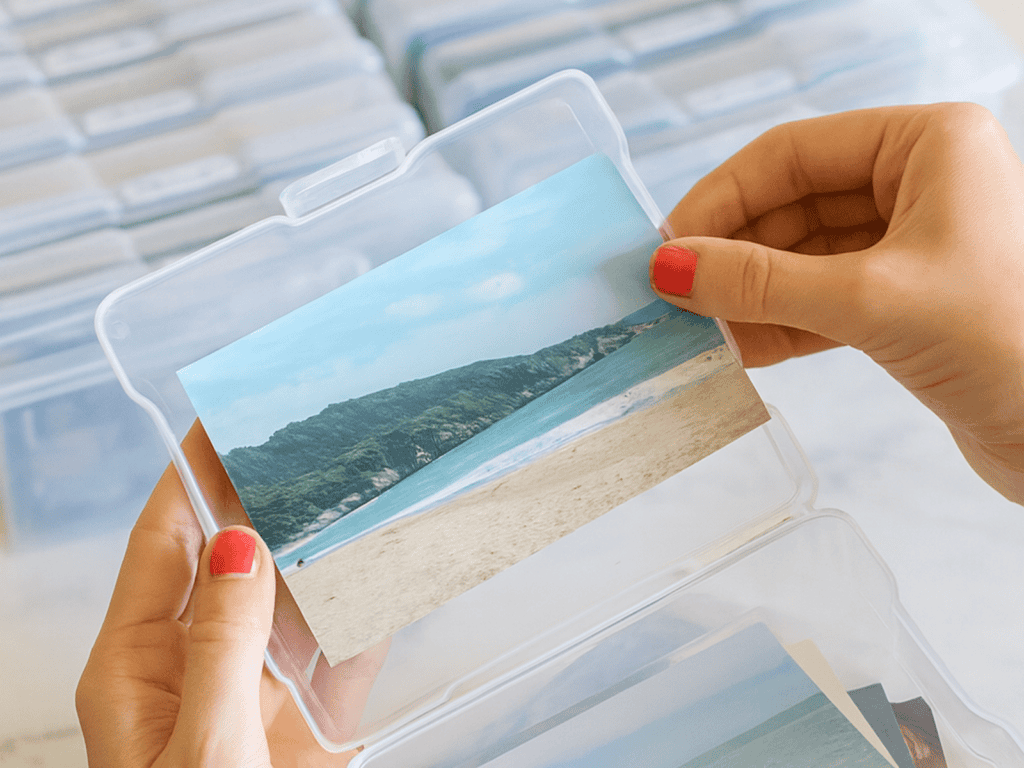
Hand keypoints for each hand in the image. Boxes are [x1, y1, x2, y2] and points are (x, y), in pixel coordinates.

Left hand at [77, 422, 384, 766]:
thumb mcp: (203, 745)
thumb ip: (223, 644)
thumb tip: (238, 544)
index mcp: (140, 666)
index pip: (165, 543)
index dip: (190, 476)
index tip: (220, 417)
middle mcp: (197, 663)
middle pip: (233, 558)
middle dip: (268, 498)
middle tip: (309, 437)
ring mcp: (257, 689)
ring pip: (294, 596)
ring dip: (329, 550)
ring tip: (367, 490)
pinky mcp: (312, 716)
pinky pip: (348, 649)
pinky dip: (374, 612)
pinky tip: (399, 576)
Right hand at [649, 103, 1023, 503]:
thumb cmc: (1008, 342)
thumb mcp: (869, 299)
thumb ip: (761, 281)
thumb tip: (668, 267)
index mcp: (927, 146)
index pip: (793, 155)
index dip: (721, 199)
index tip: (666, 247)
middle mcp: (919, 184)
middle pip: (791, 207)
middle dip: (731, 255)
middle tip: (670, 294)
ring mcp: (911, 245)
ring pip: (801, 258)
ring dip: (748, 295)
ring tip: (694, 328)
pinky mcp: (905, 303)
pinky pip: (821, 301)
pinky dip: (778, 324)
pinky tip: (737, 348)